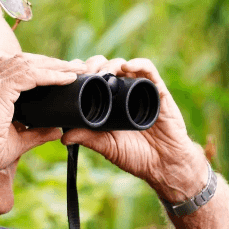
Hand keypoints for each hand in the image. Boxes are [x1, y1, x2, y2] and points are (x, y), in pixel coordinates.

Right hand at [0, 53, 84, 174]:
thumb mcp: (18, 140)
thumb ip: (37, 133)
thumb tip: (57, 130)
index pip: (19, 70)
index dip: (41, 68)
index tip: (63, 73)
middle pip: (25, 61)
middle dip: (52, 62)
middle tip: (75, 67)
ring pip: (30, 64)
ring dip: (55, 65)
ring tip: (76, 69)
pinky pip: (30, 75)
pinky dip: (50, 75)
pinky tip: (67, 78)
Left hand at [61, 56, 205, 202]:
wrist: (165, 164)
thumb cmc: (136, 156)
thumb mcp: (107, 146)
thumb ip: (88, 138)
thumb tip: (63, 137)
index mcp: (109, 103)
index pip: (92, 80)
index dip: (81, 74)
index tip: (69, 76)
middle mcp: (123, 92)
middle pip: (106, 67)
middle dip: (93, 65)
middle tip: (84, 73)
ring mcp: (140, 89)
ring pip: (124, 65)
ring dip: (111, 63)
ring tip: (102, 72)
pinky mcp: (158, 90)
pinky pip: (149, 70)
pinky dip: (138, 63)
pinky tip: (126, 66)